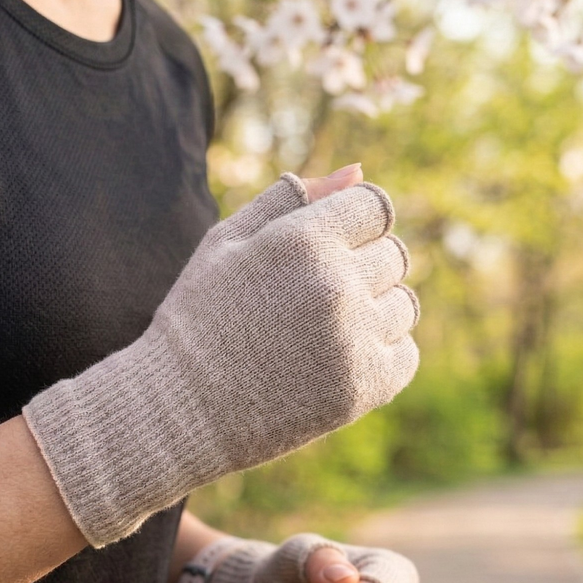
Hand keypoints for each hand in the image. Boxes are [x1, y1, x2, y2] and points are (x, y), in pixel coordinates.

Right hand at [23, 166, 419, 547]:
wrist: (177, 410)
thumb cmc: (198, 318)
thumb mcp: (226, 244)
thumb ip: (289, 200)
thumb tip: (358, 171)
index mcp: (302, 239)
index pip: (375, 206)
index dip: (351, 224)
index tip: (322, 250)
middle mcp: (336, 285)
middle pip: (394, 255)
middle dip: (360, 267)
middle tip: (309, 298)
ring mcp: (354, 339)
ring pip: (402, 305)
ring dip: (371, 312)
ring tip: (318, 332)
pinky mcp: (364, 387)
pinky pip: (405, 353)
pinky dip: (380, 354)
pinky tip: (335, 360)